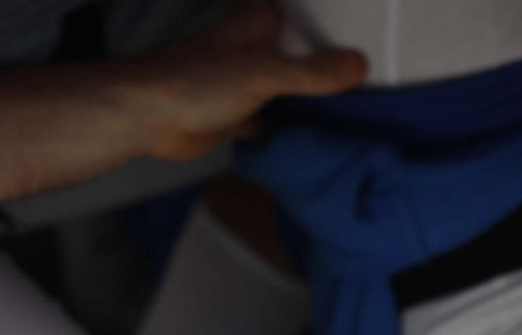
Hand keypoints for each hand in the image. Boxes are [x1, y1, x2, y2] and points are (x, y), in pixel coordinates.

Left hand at [126, 1, 366, 160]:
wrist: (148, 118)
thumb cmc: (197, 81)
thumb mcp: (265, 72)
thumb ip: (313, 72)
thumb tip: (361, 65)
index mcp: (257, 23)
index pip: (296, 7)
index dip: (322, 11)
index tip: (359, 18)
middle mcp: (253, 47)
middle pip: (298, 47)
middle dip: (327, 55)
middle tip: (373, 62)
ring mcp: (245, 81)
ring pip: (288, 84)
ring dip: (313, 92)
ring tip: (360, 99)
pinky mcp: (239, 113)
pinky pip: (276, 118)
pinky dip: (293, 126)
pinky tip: (322, 135)